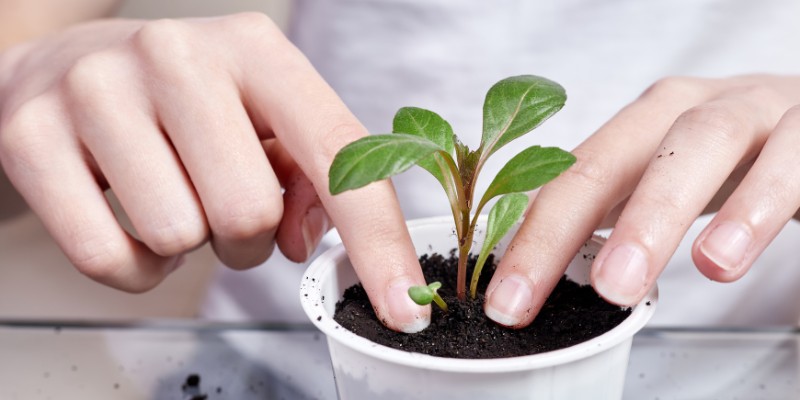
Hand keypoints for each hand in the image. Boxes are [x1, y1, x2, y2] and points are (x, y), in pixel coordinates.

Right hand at [0, 14, 428, 331]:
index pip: (338, 154)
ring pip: (181, 237)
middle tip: (219, 202)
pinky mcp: (33, 138)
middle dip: (246, 236)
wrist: (68, 64)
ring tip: (171, 196)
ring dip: (190, 244)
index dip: (379, 241)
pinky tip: (131, 218)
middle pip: (250, 213)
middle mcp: (178, 56)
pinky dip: (137, 266)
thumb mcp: (262, 116)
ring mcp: (98, 91)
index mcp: (256, 50)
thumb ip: (309, 177)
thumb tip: (305, 242)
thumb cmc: (185, 102)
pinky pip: (111, 260)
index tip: (403, 307)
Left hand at [483, 75, 799, 327]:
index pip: (570, 180)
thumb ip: (614, 211)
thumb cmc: (737, 154)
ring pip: (699, 145)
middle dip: (569, 225)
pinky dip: (756, 205)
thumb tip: (536, 263)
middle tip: (544, 293)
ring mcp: (751, 111)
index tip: (506, 301)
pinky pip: (789, 160)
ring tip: (626, 283)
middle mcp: (687, 109)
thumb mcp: (665, 176)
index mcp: (642, 126)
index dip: (532, 239)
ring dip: (659, 215)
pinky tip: (726, 254)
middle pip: (615, 158)